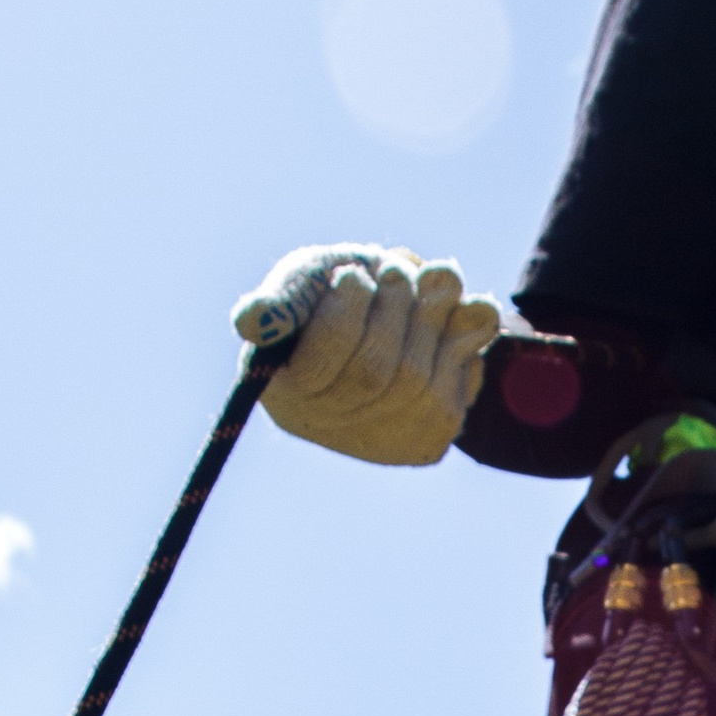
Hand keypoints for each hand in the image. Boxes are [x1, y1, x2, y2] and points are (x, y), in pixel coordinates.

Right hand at [232, 246, 500, 467]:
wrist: (388, 324)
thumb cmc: (334, 296)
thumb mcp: (304, 281)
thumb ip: (286, 296)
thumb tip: (253, 322)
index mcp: (284, 386)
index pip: (321, 358)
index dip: (347, 309)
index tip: (355, 274)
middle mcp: (326, 425)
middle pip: (375, 372)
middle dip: (395, 308)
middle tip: (397, 271)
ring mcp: (377, 441)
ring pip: (419, 383)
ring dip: (434, 320)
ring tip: (430, 285)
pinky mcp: (424, 445)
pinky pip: (454, 395)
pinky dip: (462, 346)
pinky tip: (450, 323)